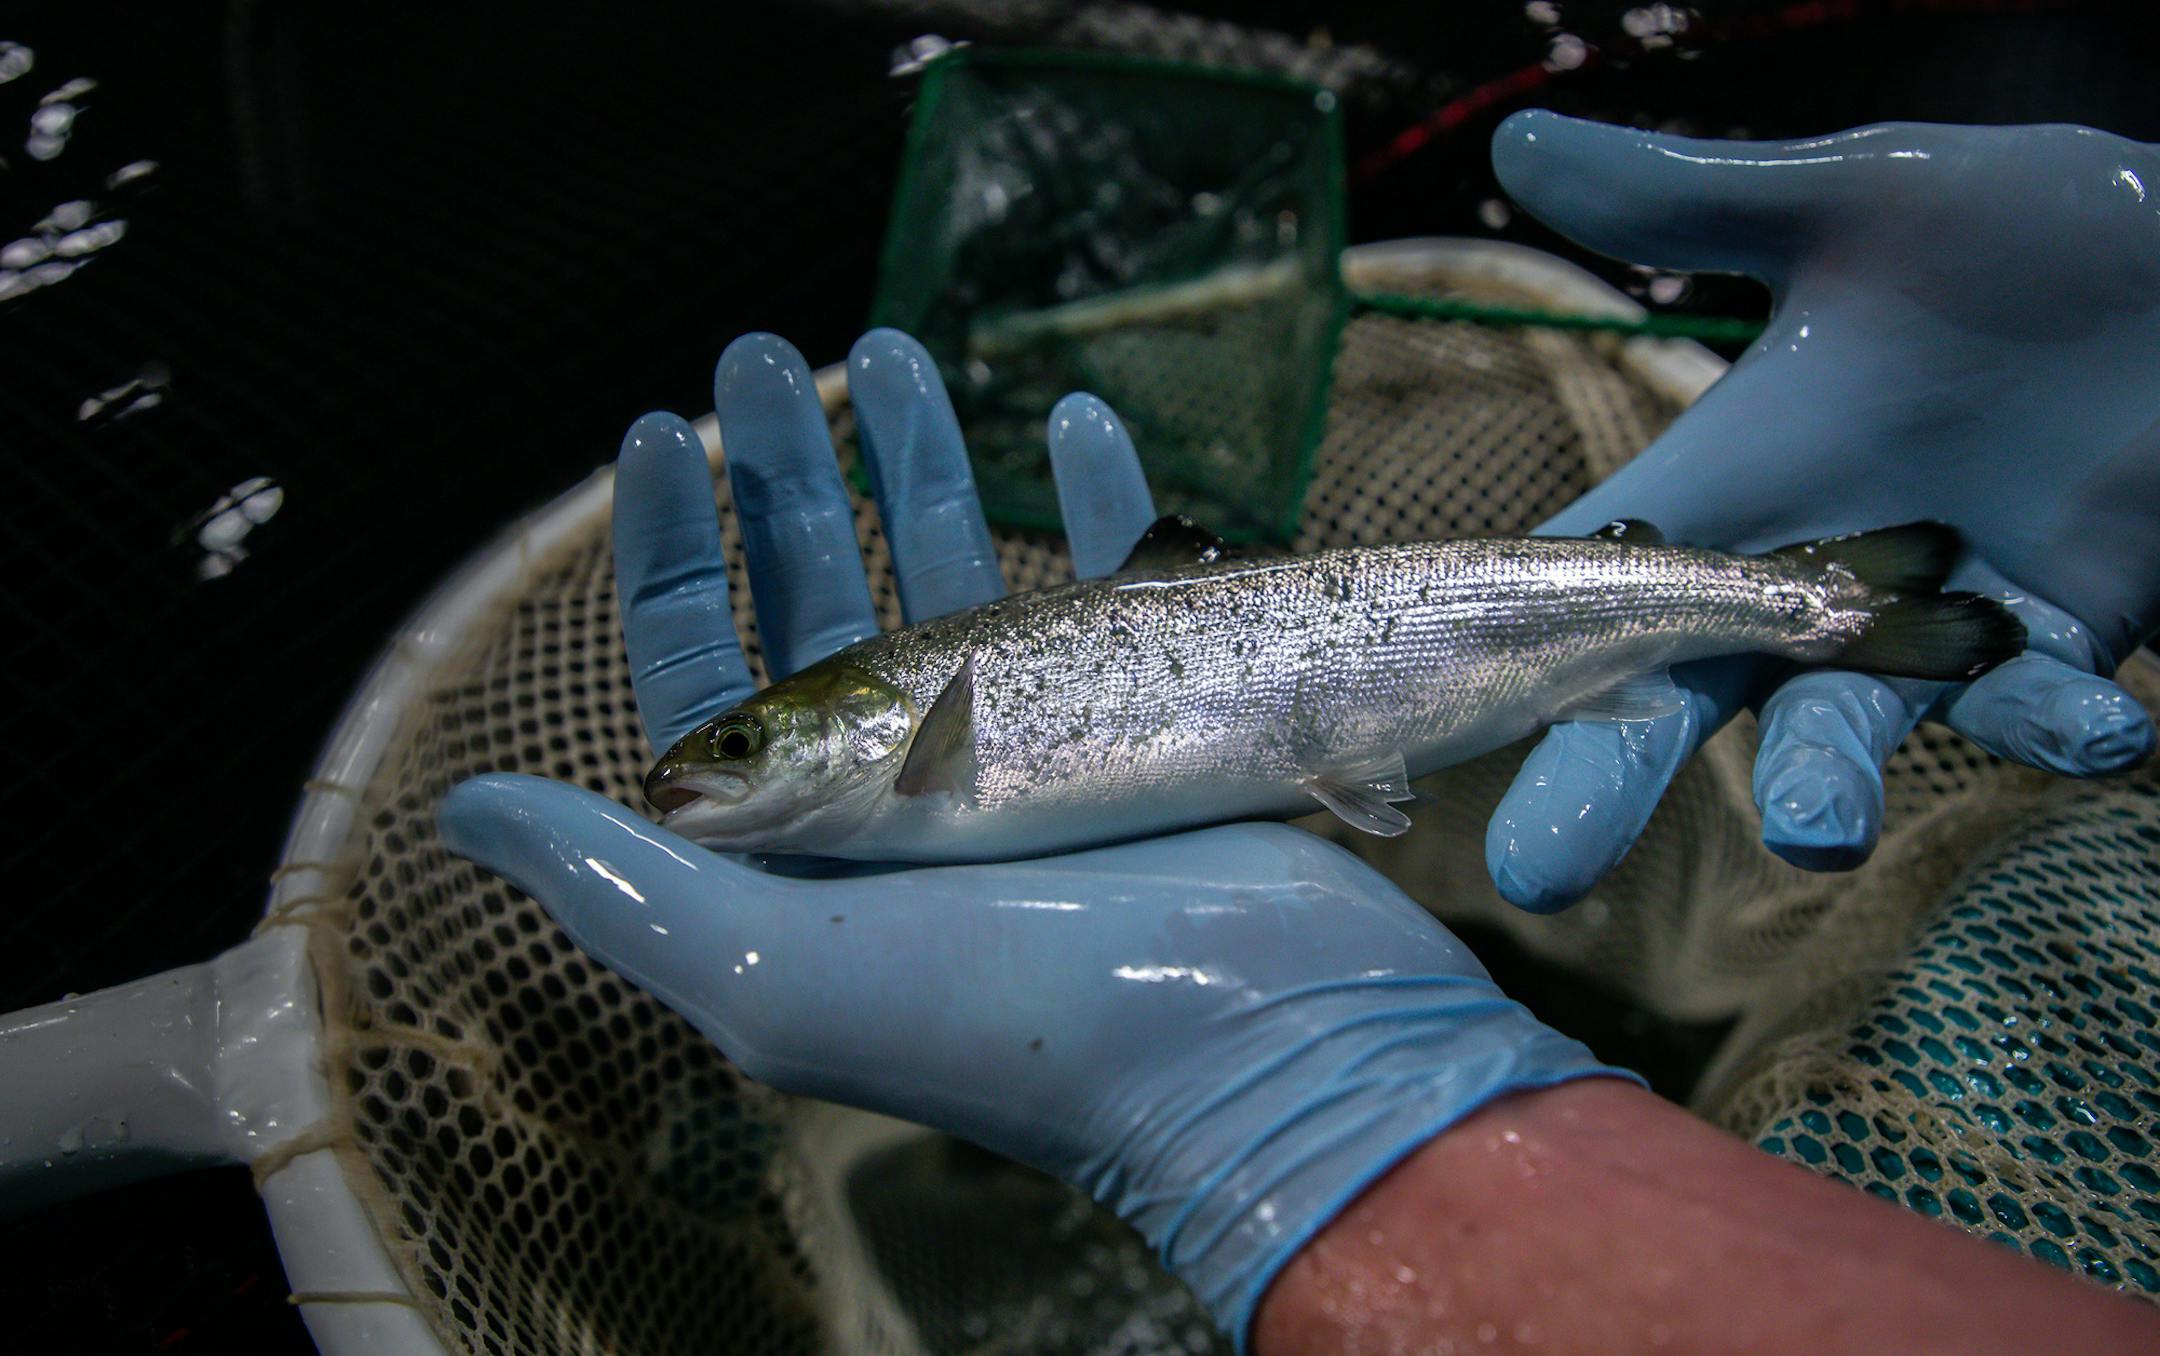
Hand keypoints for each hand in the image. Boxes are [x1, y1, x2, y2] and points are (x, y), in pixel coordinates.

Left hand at [439, 328, 1625, 1345]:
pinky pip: (1118, 582)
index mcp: (807, 851)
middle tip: (767, 359)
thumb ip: (622, 881)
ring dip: (921, 464)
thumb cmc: (1010, 1019)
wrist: (1260, 1054)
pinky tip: (1076, 419)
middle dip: (786, 479)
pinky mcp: (1153, 727)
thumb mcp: (772, 969)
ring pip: (958, 578)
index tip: (655, 434)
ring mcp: (1034, 759)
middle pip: (824, 604)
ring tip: (894, 353)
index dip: (671, 558)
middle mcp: (907, 801)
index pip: (709, 681)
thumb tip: (463, 809)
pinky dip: (1098, 501)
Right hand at [1485, 111, 2159, 910]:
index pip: (1590, 575)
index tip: (1426, 724)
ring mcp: (1933, 619)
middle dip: (1606, 778)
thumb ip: (1693, 198)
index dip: (1508, 645)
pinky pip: (2033, 702)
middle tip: (1537, 871)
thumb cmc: (2041, 229)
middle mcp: (1811, 569)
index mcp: (1736, 478)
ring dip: (1825, 776)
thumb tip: (1513, 136)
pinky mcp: (2056, 638)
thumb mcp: (1858, 202)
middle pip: (1677, 690)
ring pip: (1847, 722)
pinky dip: (2053, 723)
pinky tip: (2097, 727)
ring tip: (1813, 831)